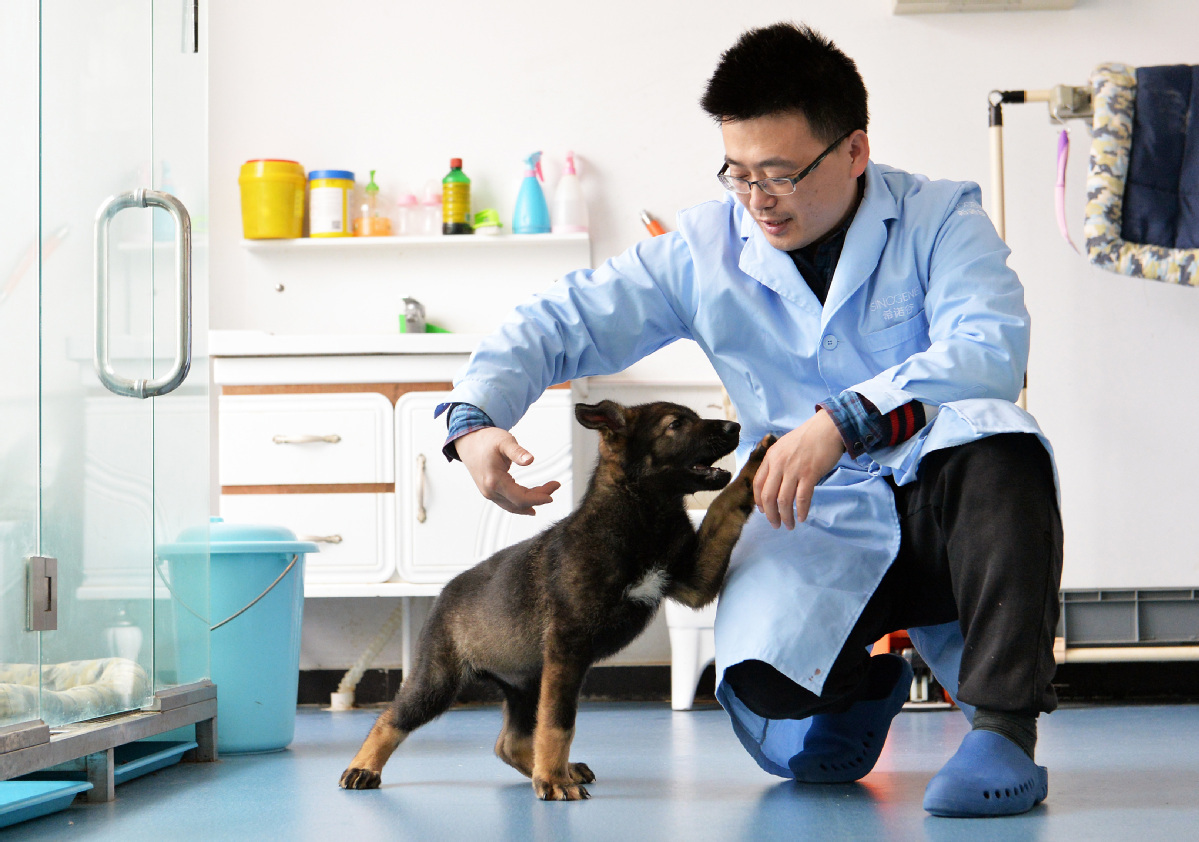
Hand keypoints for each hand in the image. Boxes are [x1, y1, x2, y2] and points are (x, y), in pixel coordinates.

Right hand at [454, 427, 561, 515]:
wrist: (468, 442)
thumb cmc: (486, 440)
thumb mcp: (504, 441)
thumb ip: (518, 452)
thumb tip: (530, 460)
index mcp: (494, 481)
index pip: (520, 498)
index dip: (538, 498)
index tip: (552, 492)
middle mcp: (490, 491)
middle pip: (519, 504)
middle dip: (539, 498)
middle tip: (554, 486)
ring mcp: (489, 493)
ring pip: (514, 505)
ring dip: (531, 502)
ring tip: (547, 493)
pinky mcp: (490, 491)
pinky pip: (508, 502)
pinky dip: (521, 503)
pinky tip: (530, 504)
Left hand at [752, 410, 845, 529]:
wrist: (829, 427)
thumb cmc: (808, 437)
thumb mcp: (784, 446)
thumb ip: (777, 462)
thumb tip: (775, 484)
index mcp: (771, 457)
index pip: (758, 484)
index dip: (759, 501)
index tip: (763, 511)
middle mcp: (779, 464)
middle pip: (768, 496)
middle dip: (770, 514)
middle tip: (775, 524)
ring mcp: (794, 469)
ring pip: (784, 500)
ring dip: (785, 516)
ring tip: (789, 525)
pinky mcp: (810, 474)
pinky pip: (802, 498)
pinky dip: (801, 510)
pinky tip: (802, 517)